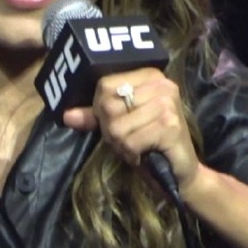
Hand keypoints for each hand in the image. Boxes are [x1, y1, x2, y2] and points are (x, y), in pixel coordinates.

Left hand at [61, 67, 200, 192]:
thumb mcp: (120, 125)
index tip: (117, 122)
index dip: (101, 109)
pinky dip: (132, 154)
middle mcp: (161, 84)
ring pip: (117, 126)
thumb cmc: (149, 144)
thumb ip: (95, 116)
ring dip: (122, 145)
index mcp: (149, 76)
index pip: (104, 85)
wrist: (181, 172)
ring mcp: (167, 104)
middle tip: (129, 140)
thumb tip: (67, 115)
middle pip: (108, 106)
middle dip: (111, 131)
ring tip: (138, 148)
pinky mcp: (170, 125)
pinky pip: (130, 141)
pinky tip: (145, 155)